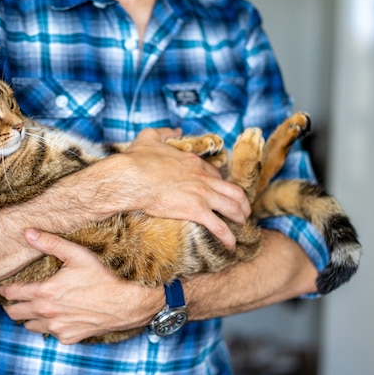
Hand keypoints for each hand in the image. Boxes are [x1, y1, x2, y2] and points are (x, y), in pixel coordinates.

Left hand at [0, 228, 163, 344]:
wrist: (125, 304)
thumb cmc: (102, 277)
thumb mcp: (77, 255)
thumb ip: (50, 243)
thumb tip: (27, 233)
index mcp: (44, 292)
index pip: (12, 293)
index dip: (5, 288)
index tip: (5, 286)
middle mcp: (47, 313)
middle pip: (14, 313)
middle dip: (11, 304)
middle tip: (15, 297)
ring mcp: (57, 328)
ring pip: (29, 326)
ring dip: (28, 317)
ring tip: (35, 306)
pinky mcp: (68, 338)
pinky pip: (50, 333)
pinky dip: (49, 326)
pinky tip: (58, 315)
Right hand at [113, 127, 250, 249]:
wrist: (130, 178)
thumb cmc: (136, 159)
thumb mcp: (150, 137)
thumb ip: (166, 132)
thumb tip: (176, 129)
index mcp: (194, 163)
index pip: (217, 175)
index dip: (222, 185)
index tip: (221, 194)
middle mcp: (203, 178)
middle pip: (234, 191)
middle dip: (243, 203)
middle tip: (243, 212)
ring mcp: (201, 194)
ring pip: (233, 207)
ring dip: (241, 218)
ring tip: (242, 227)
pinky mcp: (195, 210)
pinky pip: (219, 226)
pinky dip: (228, 237)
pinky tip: (231, 246)